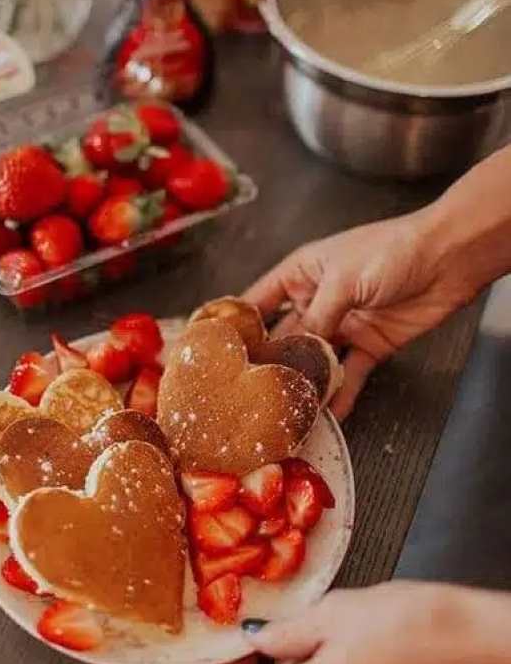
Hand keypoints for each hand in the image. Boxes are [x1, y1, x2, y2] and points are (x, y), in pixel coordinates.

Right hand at [244, 209, 478, 418]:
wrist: (448, 258)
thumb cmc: (392, 250)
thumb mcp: (343, 280)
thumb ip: (316, 319)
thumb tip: (293, 353)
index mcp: (301, 273)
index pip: (258, 301)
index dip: (238, 324)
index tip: (214, 350)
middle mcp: (317, 299)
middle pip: (285, 336)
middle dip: (270, 363)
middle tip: (248, 393)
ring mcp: (343, 323)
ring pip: (315, 359)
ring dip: (304, 382)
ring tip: (285, 408)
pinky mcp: (369, 344)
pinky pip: (349, 373)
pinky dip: (341, 393)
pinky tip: (329, 413)